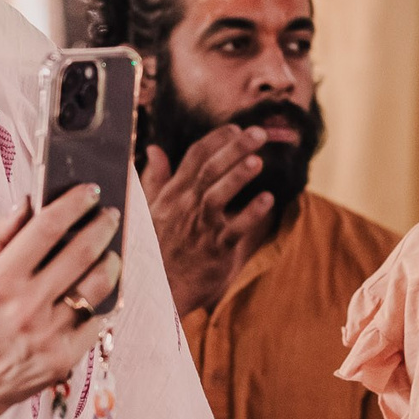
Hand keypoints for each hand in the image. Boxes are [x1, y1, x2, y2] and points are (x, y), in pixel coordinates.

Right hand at [0, 190, 122, 418]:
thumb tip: (26, 202)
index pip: (46, 229)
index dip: (73, 204)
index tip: (90, 191)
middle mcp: (26, 306)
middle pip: (81, 252)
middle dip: (103, 226)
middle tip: (111, 215)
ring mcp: (49, 334)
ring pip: (97, 285)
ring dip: (111, 261)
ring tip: (110, 252)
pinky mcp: (65, 358)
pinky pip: (98, 320)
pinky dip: (103, 301)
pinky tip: (100, 291)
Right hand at [140, 127, 273, 316]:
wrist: (157, 291)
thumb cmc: (158, 248)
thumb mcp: (150, 210)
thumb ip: (154, 178)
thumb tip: (154, 150)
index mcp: (173, 194)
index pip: (194, 156)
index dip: (216, 139)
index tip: (236, 127)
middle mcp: (185, 206)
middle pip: (209, 169)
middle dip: (234, 147)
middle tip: (258, 132)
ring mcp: (200, 228)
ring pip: (217, 195)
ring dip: (238, 176)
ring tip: (258, 160)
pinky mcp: (215, 250)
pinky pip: (234, 229)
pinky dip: (251, 214)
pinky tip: (267, 200)